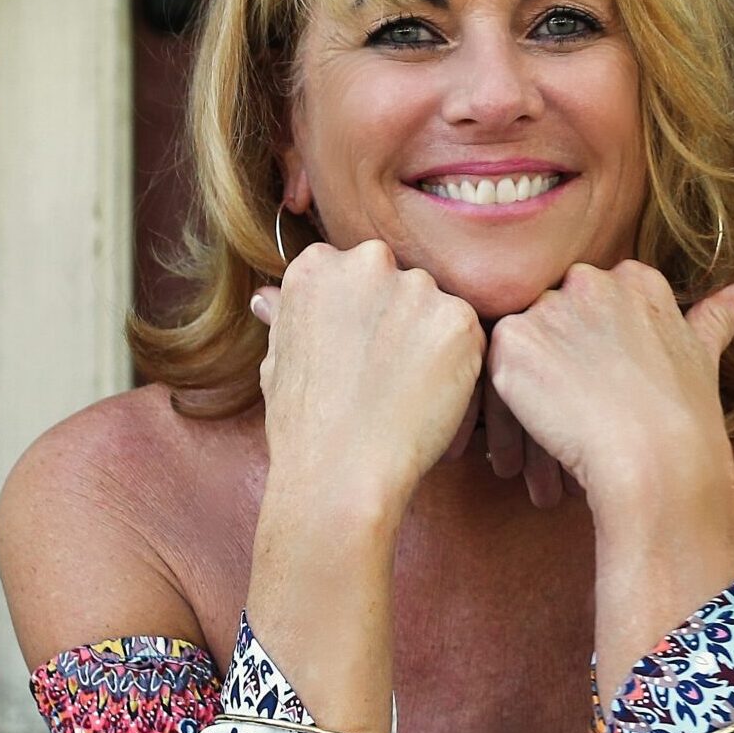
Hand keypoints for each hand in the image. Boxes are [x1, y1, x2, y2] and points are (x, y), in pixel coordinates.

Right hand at [250, 240, 484, 510]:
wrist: (342, 469)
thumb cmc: (303, 424)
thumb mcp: (277, 360)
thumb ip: (285, 317)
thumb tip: (267, 297)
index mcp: (318, 265)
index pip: (355, 274)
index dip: (362, 319)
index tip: (357, 354)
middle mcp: (367, 262)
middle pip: (400, 285)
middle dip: (399, 324)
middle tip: (387, 377)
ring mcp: (417, 288)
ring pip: (435, 310)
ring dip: (431, 344)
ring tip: (407, 394)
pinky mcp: (458, 320)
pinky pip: (466, 337)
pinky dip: (459, 368)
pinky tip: (431, 401)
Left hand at [484, 262, 733, 504]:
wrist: (657, 458)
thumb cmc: (685, 416)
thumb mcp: (705, 353)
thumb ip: (722, 314)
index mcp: (634, 279)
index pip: (595, 310)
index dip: (594, 360)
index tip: (602, 398)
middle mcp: (589, 280)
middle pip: (556, 327)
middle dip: (559, 378)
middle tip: (567, 433)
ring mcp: (548, 309)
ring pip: (525, 355)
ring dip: (528, 404)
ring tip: (541, 460)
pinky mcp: (512, 343)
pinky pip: (495, 378)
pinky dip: (504, 422)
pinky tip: (520, 461)